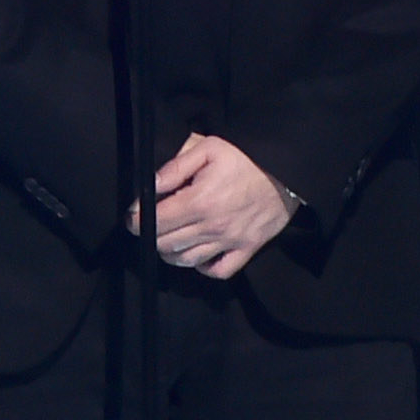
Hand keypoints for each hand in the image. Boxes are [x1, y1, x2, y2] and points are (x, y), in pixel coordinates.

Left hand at [126, 133, 293, 279]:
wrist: (287, 171)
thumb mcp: (208, 149)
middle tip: (149, 225)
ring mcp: (230, 241)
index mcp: (199, 200)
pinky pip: (219, 271)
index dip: (137, 220)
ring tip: (168, 239)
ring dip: (171, 252)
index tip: (132, 217)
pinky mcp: (247, 249)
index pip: (156, 220)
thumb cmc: (245, 157)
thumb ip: (175, 167)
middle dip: (152, 235)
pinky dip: (203, 267)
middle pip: (167, 243)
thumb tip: (148, 185)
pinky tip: (197, 254)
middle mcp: (212, 226)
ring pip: (188, 260)